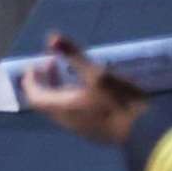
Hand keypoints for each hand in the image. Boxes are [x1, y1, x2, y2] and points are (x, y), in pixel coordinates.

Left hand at [17, 34, 147, 144]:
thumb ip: (73, 55)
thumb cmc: (117, 100)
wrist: (141, 132)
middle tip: (52, 63)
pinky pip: (71, 114)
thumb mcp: (97, 73)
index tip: (35, 64)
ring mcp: (80, 129)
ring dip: (58, 90)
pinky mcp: (92, 132)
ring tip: (69, 74)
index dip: (30, 80)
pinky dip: (69, 99)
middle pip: (45, 102)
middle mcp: (67, 120)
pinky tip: (87, 90)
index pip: (34, 95)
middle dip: (45, 81)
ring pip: (59, 109)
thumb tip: (51, 38)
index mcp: (62, 107)